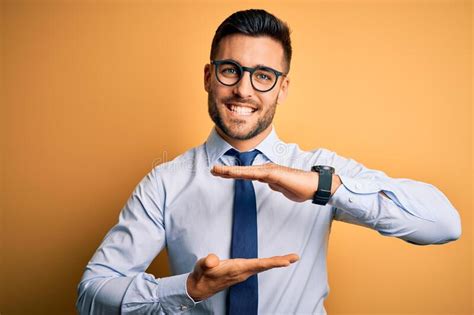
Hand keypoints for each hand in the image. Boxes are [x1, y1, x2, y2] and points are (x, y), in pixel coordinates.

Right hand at [186, 253, 298, 300]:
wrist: (199, 288)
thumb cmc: (201, 275)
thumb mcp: (201, 266)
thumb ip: (207, 262)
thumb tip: (212, 260)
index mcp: (236, 269)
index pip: (258, 265)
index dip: (273, 262)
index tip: (287, 261)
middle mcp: (243, 272)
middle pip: (265, 266)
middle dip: (281, 261)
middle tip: (296, 256)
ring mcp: (243, 273)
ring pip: (263, 266)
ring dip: (277, 262)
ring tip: (290, 258)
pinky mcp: (241, 272)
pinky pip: (259, 266)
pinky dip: (268, 263)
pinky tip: (273, 262)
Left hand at [211, 163, 340, 201]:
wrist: (312, 186)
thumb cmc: (299, 188)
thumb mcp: (282, 188)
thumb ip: (274, 185)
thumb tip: (269, 184)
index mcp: (266, 174)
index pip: (246, 174)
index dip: (233, 173)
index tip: (220, 173)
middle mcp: (266, 170)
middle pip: (242, 171)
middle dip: (227, 171)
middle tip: (212, 169)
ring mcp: (269, 171)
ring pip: (246, 171)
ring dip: (230, 171)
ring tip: (217, 170)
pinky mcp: (273, 173)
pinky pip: (255, 174)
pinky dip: (243, 173)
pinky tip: (234, 173)